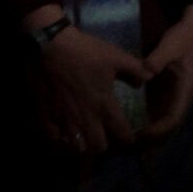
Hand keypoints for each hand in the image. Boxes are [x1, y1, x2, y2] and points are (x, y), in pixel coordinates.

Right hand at [26, 9, 152, 154]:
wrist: (50, 44)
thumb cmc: (85, 51)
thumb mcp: (116, 56)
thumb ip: (135, 70)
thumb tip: (146, 80)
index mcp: (105, 105)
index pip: (123, 134)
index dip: (128, 137)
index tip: (127, 133)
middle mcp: (86, 118)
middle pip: (98, 147)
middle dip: (103, 144)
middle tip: (102, 134)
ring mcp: (65, 119)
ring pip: (76, 147)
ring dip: (81, 144)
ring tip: (81, 135)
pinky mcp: (47, 115)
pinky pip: (53, 137)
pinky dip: (58, 138)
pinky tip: (59, 130)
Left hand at [139, 4, 192, 140]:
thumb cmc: (183, 38)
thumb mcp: (170, 45)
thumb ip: (158, 58)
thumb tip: (145, 71)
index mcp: (186, 90)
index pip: (174, 118)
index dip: (159, 129)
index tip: (142, 135)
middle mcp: (181, 99)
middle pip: (168, 127)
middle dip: (152, 139)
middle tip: (130, 146)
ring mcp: (174, 97)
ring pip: (163, 123)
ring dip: (149, 135)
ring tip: (127, 143)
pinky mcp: (167, 93)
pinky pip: (157, 113)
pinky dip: (146, 123)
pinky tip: (129, 127)